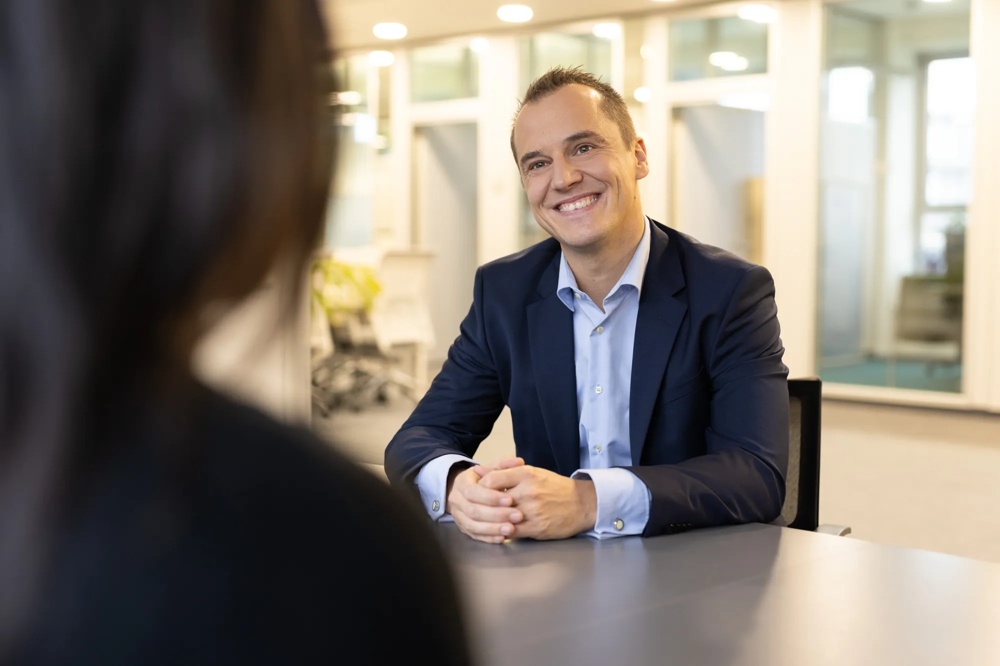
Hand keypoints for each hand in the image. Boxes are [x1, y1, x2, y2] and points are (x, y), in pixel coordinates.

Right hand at [446, 459, 524, 543]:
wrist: (465, 491)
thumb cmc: (482, 479)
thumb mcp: (490, 468)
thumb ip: (504, 465)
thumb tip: (519, 461)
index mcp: (462, 483)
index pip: (474, 492)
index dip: (491, 497)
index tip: (510, 499)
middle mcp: (457, 501)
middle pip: (474, 510)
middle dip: (496, 514)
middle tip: (517, 516)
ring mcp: (459, 516)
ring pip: (474, 526)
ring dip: (494, 528)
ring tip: (512, 529)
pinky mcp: (464, 529)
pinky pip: (475, 536)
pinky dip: (489, 538)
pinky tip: (503, 538)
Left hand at [477, 465, 596, 539]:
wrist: (582, 504)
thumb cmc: (555, 487)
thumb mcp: (532, 472)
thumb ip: (506, 471)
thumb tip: (478, 470)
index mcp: (526, 474)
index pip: (491, 480)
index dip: (480, 488)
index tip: (477, 492)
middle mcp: (528, 491)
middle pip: (493, 500)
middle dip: (483, 505)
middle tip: (477, 508)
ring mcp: (532, 510)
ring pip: (501, 517)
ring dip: (492, 520)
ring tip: (487, 520)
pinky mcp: (537, 527)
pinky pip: (512, 531)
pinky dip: (503, 531)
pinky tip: (500, 530)